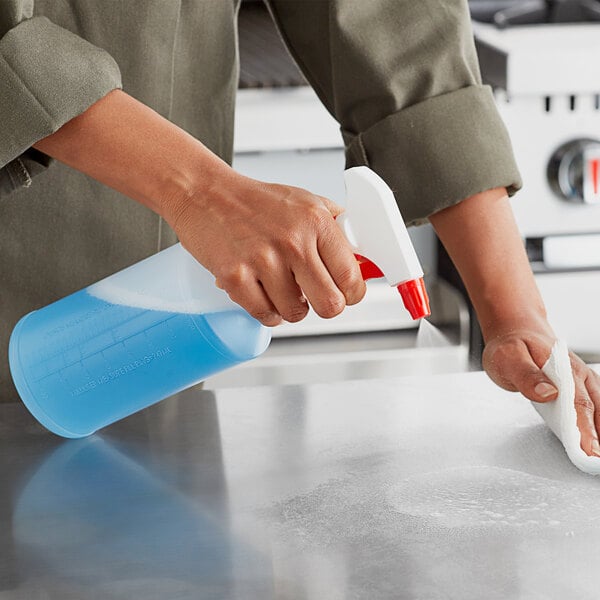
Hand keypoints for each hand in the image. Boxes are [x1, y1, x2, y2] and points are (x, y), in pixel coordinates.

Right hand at [168, 172, 365, 325]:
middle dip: (326, 307)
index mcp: (316, 221)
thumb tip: (361, 257)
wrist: (205, 194)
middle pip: (330, 304)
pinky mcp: (234, 277)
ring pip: (296, 314)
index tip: (345, 293)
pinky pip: (265, 315)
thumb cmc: (255, 201)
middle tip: (316, 298)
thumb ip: (334, 228)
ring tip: (282, 288)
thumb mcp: (305, 201)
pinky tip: (265, 294)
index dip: (352, 293)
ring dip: (292, 308)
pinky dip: (267, 312)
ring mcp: (262, 261)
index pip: (352, 277)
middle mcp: (293, 241)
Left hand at [483, 328, 599, 456]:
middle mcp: (578, 374)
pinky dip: (598, 421)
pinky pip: (597, 405)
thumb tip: (548, 393)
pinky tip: (598, 439)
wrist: (516, 331)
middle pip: (594, 409)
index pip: (577, 403)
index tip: (589, 450)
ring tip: (598, 455)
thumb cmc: (511, 346)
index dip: (584, 429)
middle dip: (598, 437)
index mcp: (563, 368)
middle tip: (596, 461)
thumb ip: (526, 375)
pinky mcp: (582, 386)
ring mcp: (583, 380)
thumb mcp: (508, 357)